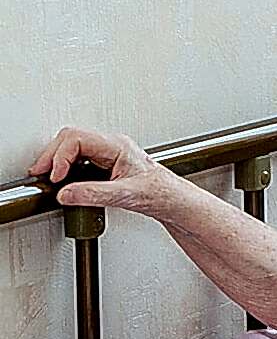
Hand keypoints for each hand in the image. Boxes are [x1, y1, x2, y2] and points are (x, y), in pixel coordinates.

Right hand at [29, 127, 179, 217]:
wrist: (173, 200)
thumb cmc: (160, 193)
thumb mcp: (127, 195)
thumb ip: (95, 194)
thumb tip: (66, 194)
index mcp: (117, 146)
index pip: (77, 139)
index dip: (60, 157)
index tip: (55, 177)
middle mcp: (111, 145)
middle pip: (70, 138)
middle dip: (51, 155)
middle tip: (40, 174)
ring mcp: (107, 152)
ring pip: (72, 145)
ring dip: (55, 159)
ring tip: (46, 175)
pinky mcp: (104, 163)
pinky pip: (77, 156)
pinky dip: (64, 165)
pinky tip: (60, 178)